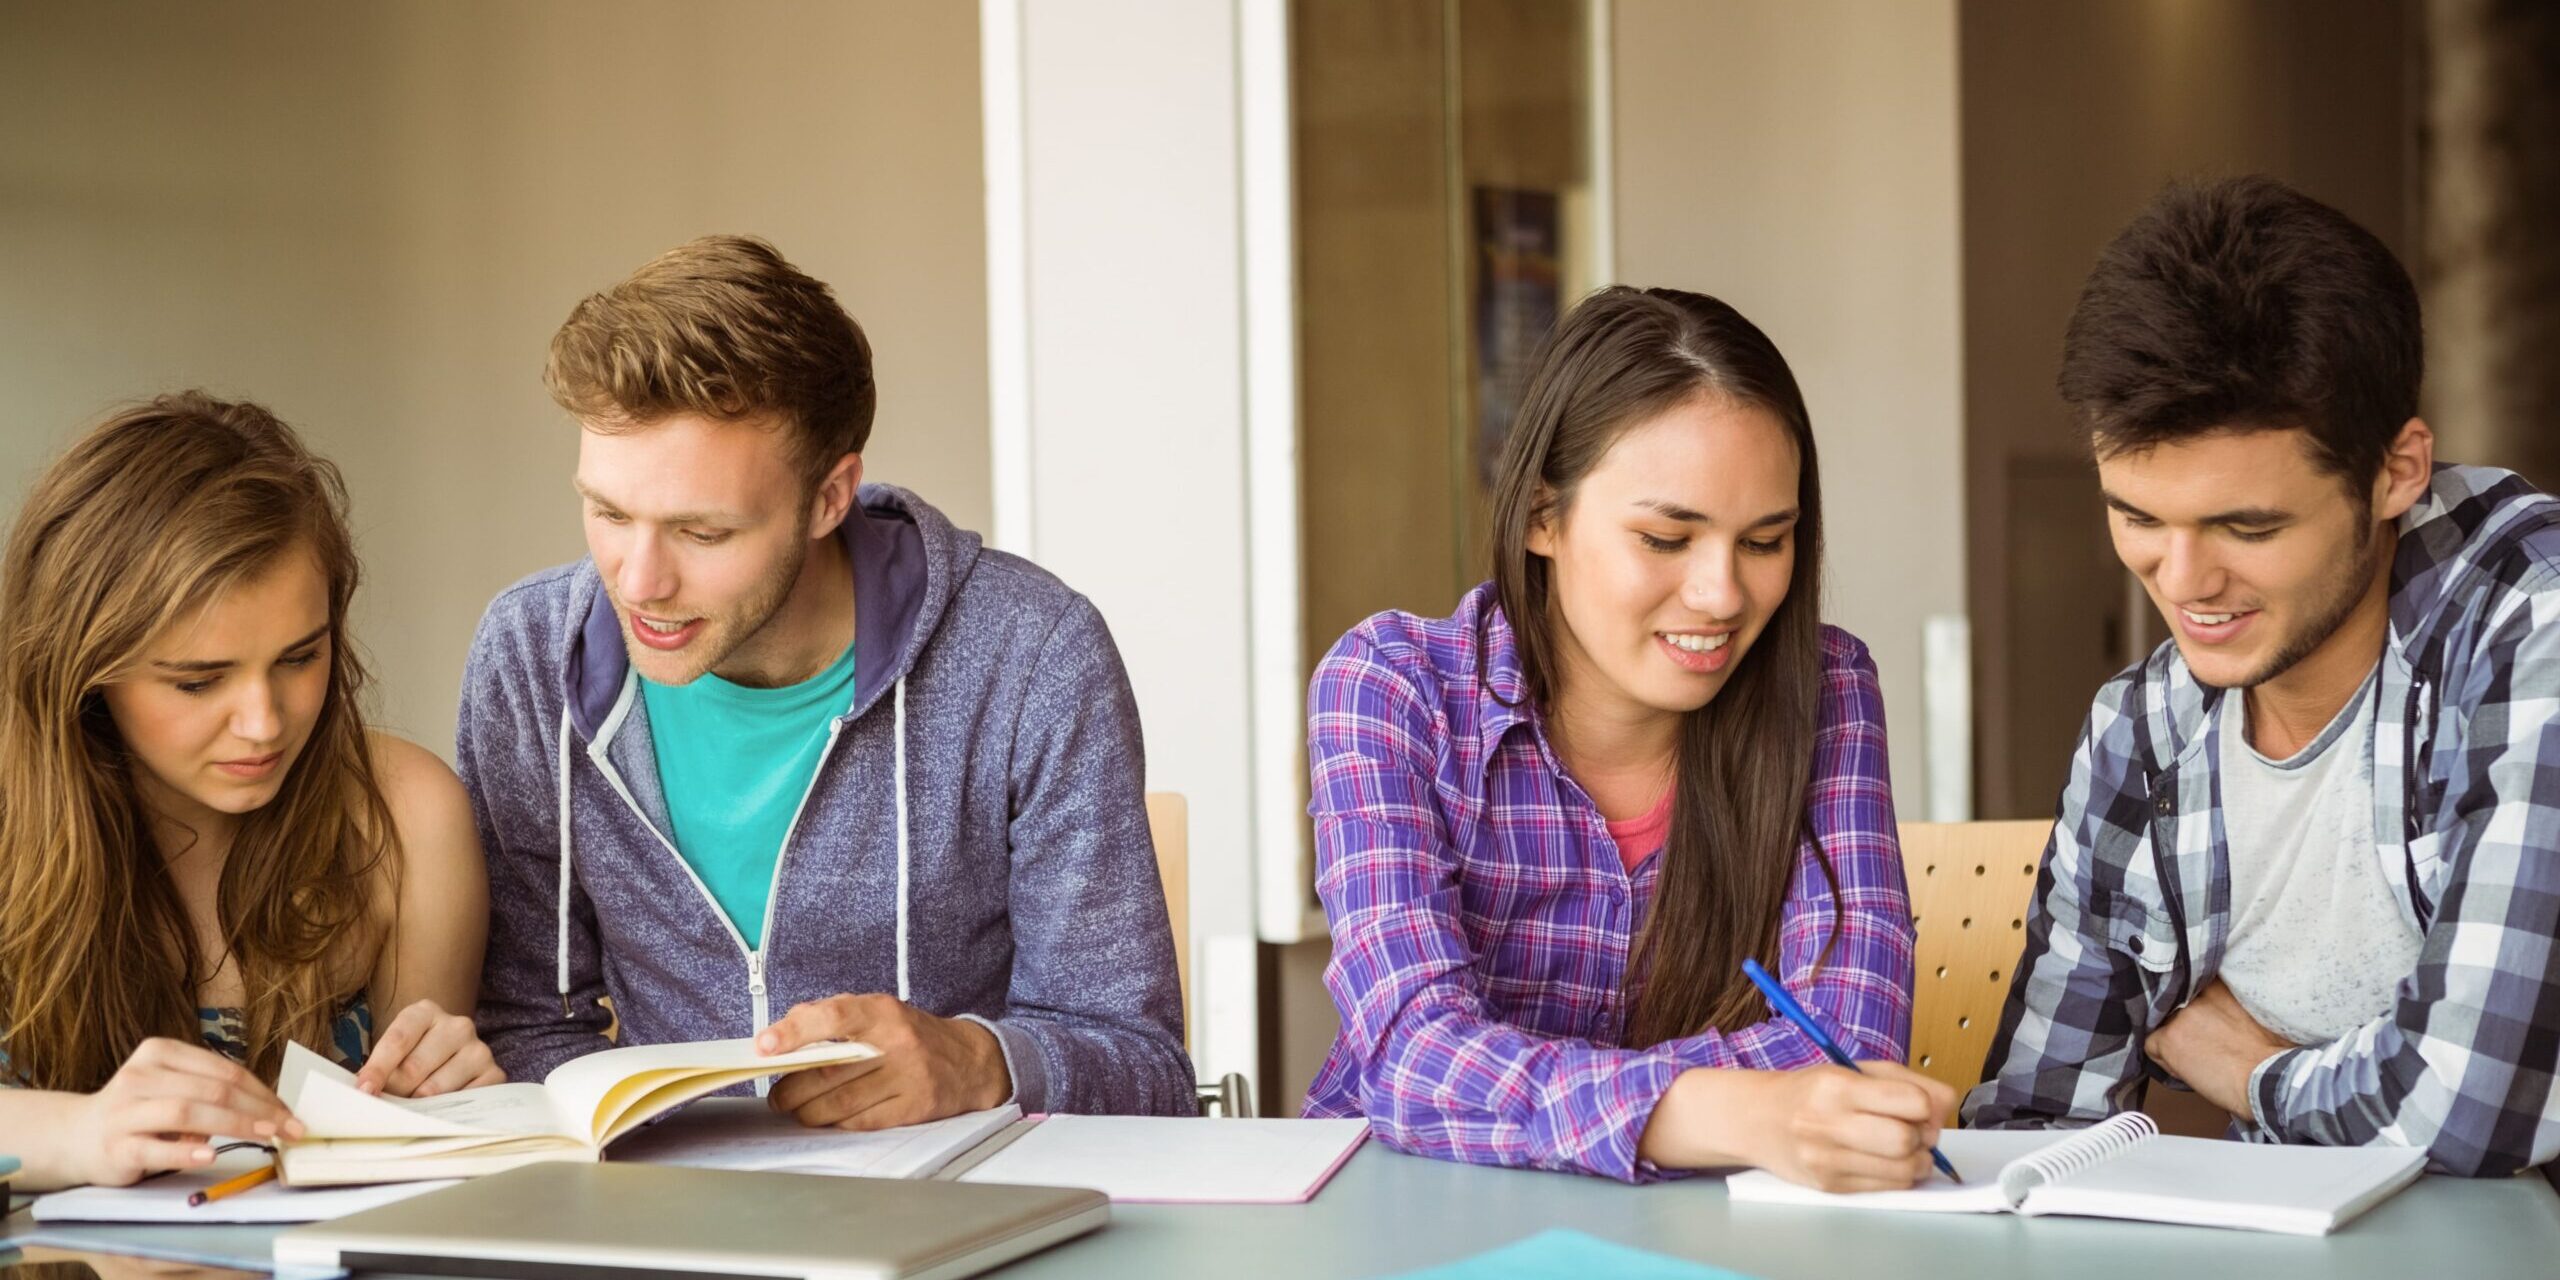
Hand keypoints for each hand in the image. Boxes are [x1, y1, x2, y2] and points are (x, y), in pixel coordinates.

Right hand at [65, 1038, 303, 1186]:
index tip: (289, 1113)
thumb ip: (210, 1089)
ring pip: (187, 1111)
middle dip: (258, 1109)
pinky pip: (155, 1147)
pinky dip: (186, 1150)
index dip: (263, 1091)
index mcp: (160, 1053)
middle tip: (289, 1129)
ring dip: (233, 1124)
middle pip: (212, 1089)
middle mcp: (140, 1076)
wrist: (78, 1137)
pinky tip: (211, 1153)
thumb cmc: (140, 1111)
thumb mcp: (173, 1088)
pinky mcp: (115, 1146)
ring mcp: (125, 1112)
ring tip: (264, 1136)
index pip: (225, 1070)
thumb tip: (270, 1108)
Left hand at [357, 999, 505, 1097]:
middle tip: (388, 1104)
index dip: (378, 1069)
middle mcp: (457, 1026)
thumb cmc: (411, 1058)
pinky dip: (445, 1110)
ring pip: (435, 1089)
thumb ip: (379, 1069)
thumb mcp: (393, 1054)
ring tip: (413, 1106)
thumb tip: (368, 1094)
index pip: (397, 1040)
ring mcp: (478, 1049)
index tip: (364, 1091)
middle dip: (396, 1092)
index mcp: (425, 1012)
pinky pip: (461, 1100)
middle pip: (414, 1068)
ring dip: (418, 1104)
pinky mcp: (494, 1073)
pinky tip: (438, 1107)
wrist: (448, 1062)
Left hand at [758, 993, 1010, 1130]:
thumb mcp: (879, 1012)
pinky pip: (861, 1123)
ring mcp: (908, 1077)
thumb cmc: (912, 1036)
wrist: (971, 1061)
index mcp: (883, 1011)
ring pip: (840, 1104)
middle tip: (778, 1095)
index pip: (833, 1018)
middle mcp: (897, 1043)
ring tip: (799, 1110)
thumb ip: (833, 1016)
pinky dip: (838, 1124)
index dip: (794, 1032)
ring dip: (808, 1113)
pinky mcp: (914, 1108)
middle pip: (828, 1073)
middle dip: (791, 1090)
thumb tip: (784, 1033)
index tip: (765, 1046)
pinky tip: (831, 1119)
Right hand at [1642, 1062, 1955, 1191]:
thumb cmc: (1811, 1091)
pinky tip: (1887, 1162)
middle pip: (1906, 1141)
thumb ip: (1906, 1082)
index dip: (1927, 1106)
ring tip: (1905, 1149)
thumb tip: (1946, 1105)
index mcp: (1837, 1086)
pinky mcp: (1830, 1187)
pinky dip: (1899, 1177)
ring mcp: (1827, 1160)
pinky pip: (1887, 1188)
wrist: (1756, 1119)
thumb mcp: (1854, 1070)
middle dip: (1922, 1137)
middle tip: (1914, 1130)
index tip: (1920, 1106)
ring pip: (1903, 1171)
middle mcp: (1828, 1124)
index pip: (1911, 1102)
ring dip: (1917, 1161)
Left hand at [2145, 980, 2292, 1118]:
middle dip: (2185, 1024)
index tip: (2201, 1021)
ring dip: (2175, 1041)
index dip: (2194, 1008)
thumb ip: (2232, 1005)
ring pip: (2162, 1026)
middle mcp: (2197, 995)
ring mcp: (2181, 1016)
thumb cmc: (2272, 1054)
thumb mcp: (2257, 1015)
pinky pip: (2152, 1047)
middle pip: (2175, 1008)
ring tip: (2198, 1059)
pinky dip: (2166, 1061)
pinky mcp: (2169, 1038)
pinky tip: (2187, 1070)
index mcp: (2219, 986)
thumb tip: (2222, 1014)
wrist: (2269, 1078)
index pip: (2191, 988)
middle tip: (2201, 1044)